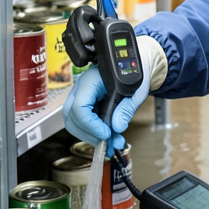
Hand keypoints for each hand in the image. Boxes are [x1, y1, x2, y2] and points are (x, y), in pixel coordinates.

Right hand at [62, 36, 158, 154]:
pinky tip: (108, 139)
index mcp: (91, 80)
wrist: (134, 64)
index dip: (91, 124)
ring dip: (91, 137)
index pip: (80, 106)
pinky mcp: (85, 105)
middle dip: (89, 134)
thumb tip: (117, 127)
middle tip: (109, 143)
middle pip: (72, 117)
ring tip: (112, 144)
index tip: (106, 134)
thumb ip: (126, 109)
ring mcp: (80, 96)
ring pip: (74, 122)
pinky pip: (82, 122)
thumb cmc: (134, 71)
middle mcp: (81, 88)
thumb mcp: (136, 90)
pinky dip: (93, 133)